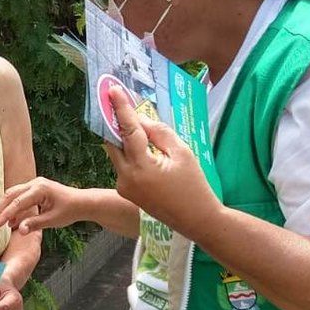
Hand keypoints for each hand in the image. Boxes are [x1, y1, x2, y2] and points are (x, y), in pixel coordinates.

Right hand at [0, 177, 83, 234]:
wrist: (81, 202)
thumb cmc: (70, 210)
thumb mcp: (52, 220)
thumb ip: (34, 224)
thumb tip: (20, 231)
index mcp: (40, 189)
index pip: (18, 203)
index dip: (5, 215)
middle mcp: (35, 183)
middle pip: (11, 195)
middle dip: (1, 209)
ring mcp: (35, 184)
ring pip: (14, 194)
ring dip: (6, 208)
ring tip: (0, 223)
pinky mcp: (35, 189)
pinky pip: (20, 196)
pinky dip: (14, 207)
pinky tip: (12, 220)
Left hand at [106, 86, 221, 238]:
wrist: (196, 219)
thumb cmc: (194, 186)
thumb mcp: (182, 153)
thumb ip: (160, 134)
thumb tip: (142, 121)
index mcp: (140, 167)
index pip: (127, 130)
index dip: (120, 108)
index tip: (112, 90)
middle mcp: (126, 177)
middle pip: (113, 142)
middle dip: (115, 122)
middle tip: (116, 101)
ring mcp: (124, 187)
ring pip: (117, 154)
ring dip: (122, 137)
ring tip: (132, 121)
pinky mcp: (127, 192)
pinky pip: (123, 166)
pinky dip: (129, 153)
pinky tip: (140, 144)